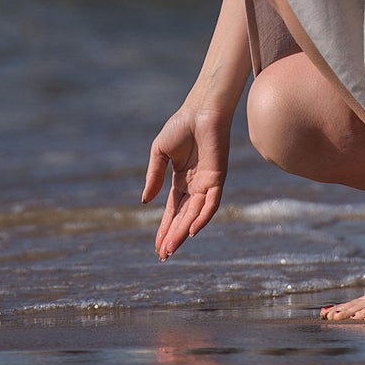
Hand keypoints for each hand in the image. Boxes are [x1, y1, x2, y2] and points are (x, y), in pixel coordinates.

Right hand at [142, 100, 232, 258]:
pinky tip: (192, 231)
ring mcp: (207, 183)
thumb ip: (153, 176)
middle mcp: (195, 186)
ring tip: (172, 247)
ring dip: (183, 231)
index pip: (172, 210)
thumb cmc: (181, 126)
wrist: (201, 110)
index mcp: (181, 180)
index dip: (165, 228)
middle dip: (173, 236)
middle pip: (183, 217)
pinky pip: (211, 202)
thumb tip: (146, 202)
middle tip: (164, 255)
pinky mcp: (218, 178)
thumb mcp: (159, 152)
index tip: (157, 247)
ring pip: (195, 214)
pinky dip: (203, 217)